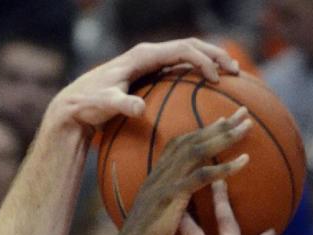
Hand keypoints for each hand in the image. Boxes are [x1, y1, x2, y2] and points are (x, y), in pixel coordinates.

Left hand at [52, 39, 238, 130]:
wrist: (76, 104)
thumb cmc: (90, 104)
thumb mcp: (105, 105)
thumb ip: (121, 105)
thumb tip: (137, 110)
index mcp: (144, 55)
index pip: (182, 49)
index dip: (202, 61)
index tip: (216, 79)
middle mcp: (150, 54)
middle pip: (191, 46)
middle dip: (215, 56)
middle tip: (237, 72)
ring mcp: (151, 63)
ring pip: (188, 54)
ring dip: (211, 62)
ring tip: (232, 76)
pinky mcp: (151, 74)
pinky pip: (181, 68)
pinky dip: (199, 73)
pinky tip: (211, 89)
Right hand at [117, 116, 252, 234]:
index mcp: (158, 181)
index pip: (181, 146)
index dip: (202, 132)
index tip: (223, 121)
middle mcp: (160, 175)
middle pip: (192, 140)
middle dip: (219, 125)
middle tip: (244, 112)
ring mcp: (165, 184)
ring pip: (197, 151)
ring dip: (224, 136)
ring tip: (248, 126)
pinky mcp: (171, 197)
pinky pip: (201, 176)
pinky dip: (224, 167)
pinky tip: (245, 161)